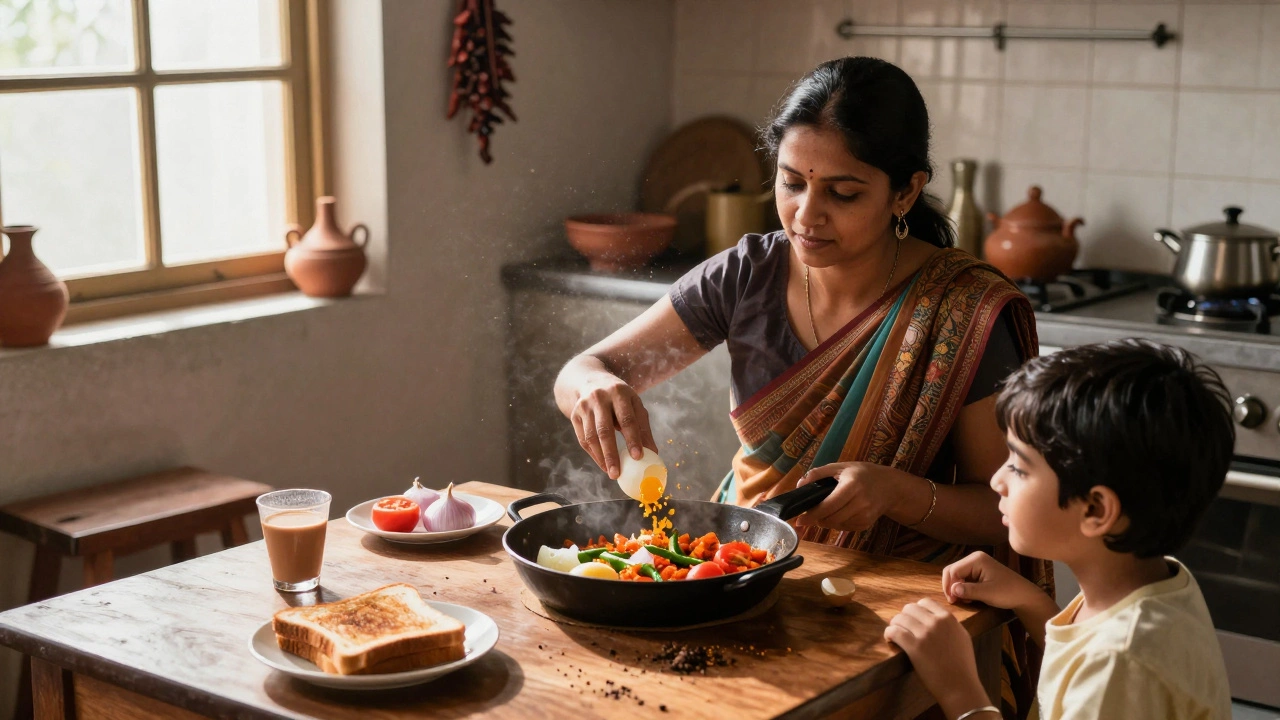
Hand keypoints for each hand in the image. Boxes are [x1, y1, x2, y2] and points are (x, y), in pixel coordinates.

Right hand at [569, 376, 655, 479]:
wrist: (590, 381)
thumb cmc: (619, 398)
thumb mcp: (634, 405)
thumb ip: (643, 428)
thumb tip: (653, 453)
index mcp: (619, 392)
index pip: (627, 419)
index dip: (633, 439)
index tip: (638, 457)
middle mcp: (599, 397)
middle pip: (605, 430)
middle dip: (611, 454)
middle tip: (617, 474)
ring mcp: (584, 406)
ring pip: (591, 436)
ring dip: (601, 457)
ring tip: (611, 473)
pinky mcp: (574, 414)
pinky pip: (583, 439)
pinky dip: (593, 454)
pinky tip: (602, 464)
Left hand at [794, 462, 899, 531]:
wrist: (889, 486)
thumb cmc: (862, 473)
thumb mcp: (840, 467)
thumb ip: (818, 473)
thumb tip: (800, 484)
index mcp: (852, 485)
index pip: (828, 505)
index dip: (812, 514)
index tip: (800, 520)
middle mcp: (861, 502)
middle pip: (832, 519)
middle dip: (817, 519)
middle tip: (809, 516)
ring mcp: (866, 515)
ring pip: (837, 525)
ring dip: (826, 522)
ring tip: (824, 512)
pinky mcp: (867, 523)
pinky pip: (845, 528)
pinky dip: (837, 524)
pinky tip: (838, 514)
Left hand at [884, 599, 990, 717]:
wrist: (960, 687)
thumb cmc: (963, 666)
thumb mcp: (962, 638)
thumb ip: (950, 625)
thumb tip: (936, 617)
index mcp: (948, 618)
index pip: (925, 602)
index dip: (917, 609)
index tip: (913, 618)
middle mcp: (936, 622)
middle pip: (910, 608)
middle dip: (904, 616)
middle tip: (902, 626)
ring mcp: (925, 634)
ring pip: (900, 618)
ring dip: (895, 624)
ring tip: (894, 633)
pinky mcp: (914, 647)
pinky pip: (894, 632)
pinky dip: (889, 634)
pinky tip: (890, 639)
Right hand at [942, 551, 1041, 609]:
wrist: (1024, 595)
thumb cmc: (1008, 593)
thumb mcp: (987, 593)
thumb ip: (968, 591)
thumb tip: (952, 590)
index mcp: (976, 559)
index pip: (953, 570)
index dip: (949, 585)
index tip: (952, 601)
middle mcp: (974, 558)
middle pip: (953, 570)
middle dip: (951, 586)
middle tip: (954, 601)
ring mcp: (976, 564)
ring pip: (957, 575)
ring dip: (956, 588)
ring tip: (963, 600)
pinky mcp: (978, 572)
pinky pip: (964, 578)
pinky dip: (962, 588)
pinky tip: (968, 597)